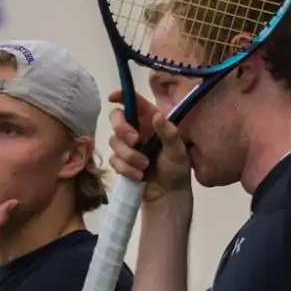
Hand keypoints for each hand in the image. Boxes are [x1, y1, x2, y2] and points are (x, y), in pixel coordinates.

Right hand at [106, 90, 190, 204]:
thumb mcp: (177, 151)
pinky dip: (125, 168)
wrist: (168, 194)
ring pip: (114, 142)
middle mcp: (136, 129)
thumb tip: (157, 116)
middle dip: (122, 129)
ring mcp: (127, 146)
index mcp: (150, 120)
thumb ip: (168, 133)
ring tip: (144, 166)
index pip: (133, 101)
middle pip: (116, 118)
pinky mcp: (120, 161)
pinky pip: (114, 160)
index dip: (121, 96)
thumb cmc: (176, 169)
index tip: (112, 98)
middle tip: (134, 141)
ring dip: (128, 155)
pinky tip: (138, 175)